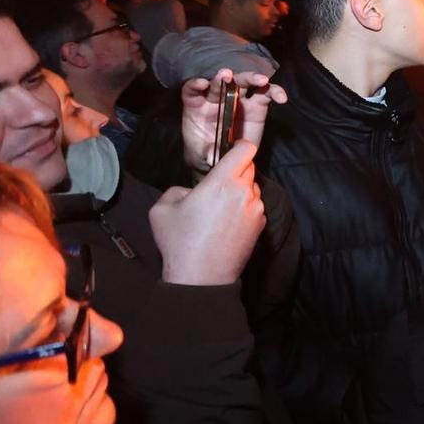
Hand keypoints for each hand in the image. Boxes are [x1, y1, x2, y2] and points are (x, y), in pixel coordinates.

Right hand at [151, 139, 265, 285]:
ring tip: (218, 211)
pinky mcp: (261, 225)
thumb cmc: (180, 242)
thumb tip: (192, 190)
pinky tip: (226, 224)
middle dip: (234, 172)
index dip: (240, 146)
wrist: (202, 277)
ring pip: (252, 188)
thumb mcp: (162, 208)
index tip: (232, 150)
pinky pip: (254, 207)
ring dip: (240, 192)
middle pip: (248, 168)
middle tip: (215, 188)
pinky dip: (244, 209)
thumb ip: (178, 189)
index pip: (245, 150)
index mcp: (222, 182)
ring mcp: (255, 210)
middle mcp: (244, 192)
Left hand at [180, 69, 286, 172]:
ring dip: (253, 78)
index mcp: (197, 107)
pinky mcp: (256, 106)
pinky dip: (275, 92)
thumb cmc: (208, 154)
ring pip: (245, 83)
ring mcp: (238, 101)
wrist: (227, 160)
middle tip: (228, 74)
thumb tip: (215, 155)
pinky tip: (281, 98)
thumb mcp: (203, 155)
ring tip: (263, 80)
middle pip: (221, 83)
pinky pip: (266, 94)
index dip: (195, 85)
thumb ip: (207, 153)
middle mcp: (217, 99)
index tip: (202, 84)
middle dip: (225, 77)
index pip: (192, 90)